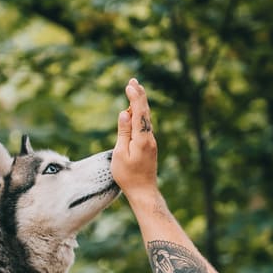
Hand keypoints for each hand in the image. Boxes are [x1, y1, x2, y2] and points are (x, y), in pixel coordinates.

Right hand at [112, 78, 159, 197]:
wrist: (144, 191)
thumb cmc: (128, 176)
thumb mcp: (121, 154)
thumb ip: (123, 132)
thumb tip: (125, 113)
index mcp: (142, 138)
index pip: (139, 113)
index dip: (135, 97)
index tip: (130, 85)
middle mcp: (149, 138)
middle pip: (145, 112)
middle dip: (139, 95)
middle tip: (134, 80)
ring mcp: (151, 142)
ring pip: (146, 119)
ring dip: (140, 104)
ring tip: (136, 89)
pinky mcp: (149, 146)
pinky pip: (145, 126)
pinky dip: (140, 115)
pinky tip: (136, 111)